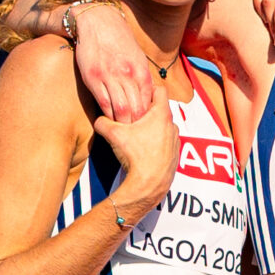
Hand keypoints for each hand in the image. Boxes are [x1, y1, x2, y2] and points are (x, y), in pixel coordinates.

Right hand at [67, 1, 159, 124]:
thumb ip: (143, 78)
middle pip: (136, 109)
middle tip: (135, 135)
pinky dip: (107, 113)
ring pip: (120, 108)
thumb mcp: (138, 58)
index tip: (146, 126)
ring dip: (122, 122)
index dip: (148, 117)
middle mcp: (127, 75)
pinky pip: (103, 102)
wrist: (98, 23)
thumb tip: (149, 98)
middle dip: (137, 124)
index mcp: (141, 71)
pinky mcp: (93, 77)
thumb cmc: (120, 42)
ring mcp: (110, 77)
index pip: (148, 102)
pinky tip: (108, 118)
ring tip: (122, 130)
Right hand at [100, 90, 181, 220]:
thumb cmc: (134, 156)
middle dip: (145, 111)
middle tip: (131, 116)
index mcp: (162, 114)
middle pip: (159, 109)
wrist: (147, 185)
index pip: (159, 89)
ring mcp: (175, 141)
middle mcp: (172, 125)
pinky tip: (142, 150)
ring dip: (151, 127)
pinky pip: (165, 142)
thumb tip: (99, 119)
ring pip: (162, 126)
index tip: (136, 95)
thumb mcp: (113, 134)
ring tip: (135, 135)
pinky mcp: (174, 155)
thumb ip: (103, 121)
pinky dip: (155, 142)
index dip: (147, 89)